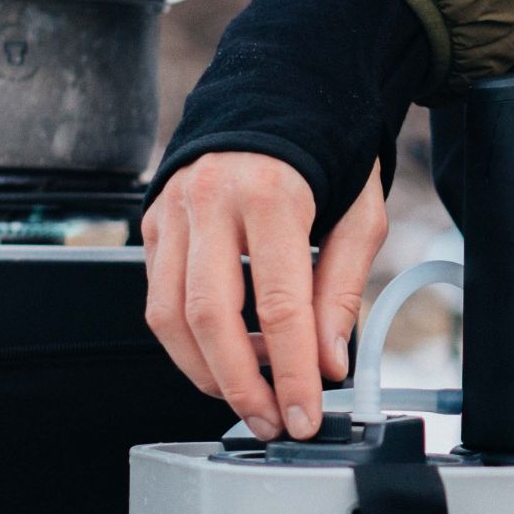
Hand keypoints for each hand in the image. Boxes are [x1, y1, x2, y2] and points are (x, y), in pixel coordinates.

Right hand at [142, 153, 388, 439]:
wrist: (280, 91)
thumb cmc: (326, 151)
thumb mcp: (359, 215)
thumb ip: (342, 291)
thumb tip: (328, 361)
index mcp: (271, 194)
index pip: (279, 305)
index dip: (293, 371)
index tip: (304, 413)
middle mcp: (211, 199)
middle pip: (209, 317)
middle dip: (241, 385)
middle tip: (271, 421)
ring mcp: (173, 209)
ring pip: (170, 316)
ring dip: (209, 371)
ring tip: (253, 394)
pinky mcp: (153, 221)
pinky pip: (159, 297)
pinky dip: (189, 340)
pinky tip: (228, 353)